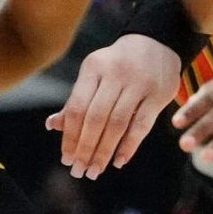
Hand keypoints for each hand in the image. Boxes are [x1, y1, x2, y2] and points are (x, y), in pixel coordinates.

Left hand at [47, 34, 178, 177]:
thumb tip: (53, 125)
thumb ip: (77, 99)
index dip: (70, 136)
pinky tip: (120, 161)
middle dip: (85, 148)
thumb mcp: (95, 74)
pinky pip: (142, 125)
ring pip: (118, 124)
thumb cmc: (118, 64)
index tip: (66, 158)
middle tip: (80, 171)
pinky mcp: (159, 94)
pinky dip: (130, 145)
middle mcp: (116, 74)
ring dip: (105, 151)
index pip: (77, 108)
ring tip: (96, 170)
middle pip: (96, 119)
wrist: (157, 42)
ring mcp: (140, 84)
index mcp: (94, 68)